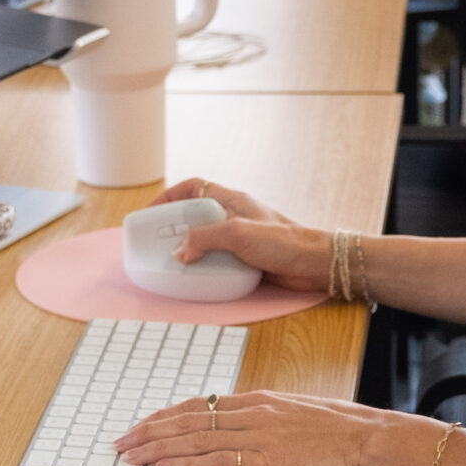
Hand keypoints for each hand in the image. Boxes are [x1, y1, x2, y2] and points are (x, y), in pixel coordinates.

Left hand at [116, 388, 378, 465]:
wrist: (367, 438)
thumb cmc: (339, 428)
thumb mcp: (295, 413)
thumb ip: (264, 419)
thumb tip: (241, 428)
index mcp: (256, 400)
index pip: (198, 406)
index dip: (165, 416)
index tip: (141, 425)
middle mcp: (251, 412)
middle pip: (187, 420)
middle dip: (150, 431)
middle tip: (121, 443)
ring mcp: (257, 435)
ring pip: (195, 439)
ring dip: (157, 448)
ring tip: (131, 456)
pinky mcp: (266, 460)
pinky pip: (217, 461)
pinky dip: (185, 465)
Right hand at [153, 178, 328, 292]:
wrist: (314, 264)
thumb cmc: (284, 241)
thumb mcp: (237, 234)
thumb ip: (204, 238)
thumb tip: (179, 251)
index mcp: (231, 200)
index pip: (193, 187)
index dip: (169, 196)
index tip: (151, 213)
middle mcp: (233, 216)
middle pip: (194, 215)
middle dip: (174, 228)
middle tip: (157, 244)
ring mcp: (239, 237)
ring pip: (204, 240)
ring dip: (190, 251)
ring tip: (174, 264)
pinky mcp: (245, 258)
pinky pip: (217, 259)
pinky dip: (205, 266)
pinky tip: (200, 277)